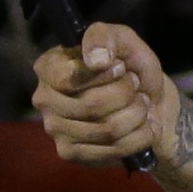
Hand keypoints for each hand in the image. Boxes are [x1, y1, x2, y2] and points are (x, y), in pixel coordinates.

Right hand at [31, 25, 173, 168]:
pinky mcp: (70, 153)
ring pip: (106, 129)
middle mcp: (44, 99)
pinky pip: (112, 150)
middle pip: (91, 105)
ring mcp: (55, 129)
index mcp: (48, 67)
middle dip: (126, 95)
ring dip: (136, 115)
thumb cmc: (129, 68)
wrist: (148, 102)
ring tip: (142, 106)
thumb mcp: (122, 40)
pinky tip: (144, 127)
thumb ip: (104, 37)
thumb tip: (96, 60)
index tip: (121, 68)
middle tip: (136, 87)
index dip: (103, 75)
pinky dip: (139, 137)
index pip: (69, 78)